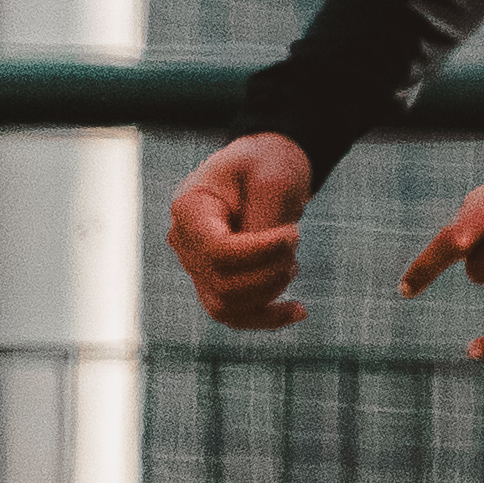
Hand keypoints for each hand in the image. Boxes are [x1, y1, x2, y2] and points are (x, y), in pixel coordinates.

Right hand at [166, 133, 318, 331]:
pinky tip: (299, 310)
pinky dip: (269, 318)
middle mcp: (184, 242)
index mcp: (189, 209)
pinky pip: (235, 316)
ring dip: (270, 291)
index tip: (294, 234)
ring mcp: (196, 267)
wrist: (265, 168)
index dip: (261, 253)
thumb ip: (265, 221)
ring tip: (291, 262)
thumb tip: (263, 265)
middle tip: (294, 240)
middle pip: (223, 284)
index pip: (218, 252)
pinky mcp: (214, 284)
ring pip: (227, 306)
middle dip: (270, 272)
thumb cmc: (268, 164)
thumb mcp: (273, 178)